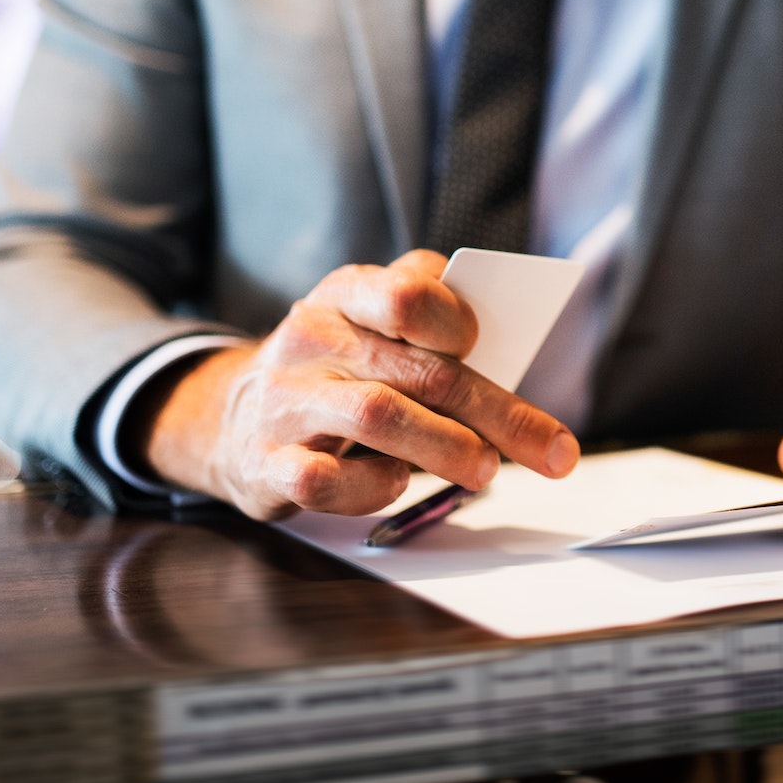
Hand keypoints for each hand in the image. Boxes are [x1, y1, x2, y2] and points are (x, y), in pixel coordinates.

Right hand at [139, 250, 579, 520]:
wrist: (231, 416)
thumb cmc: (336, 369)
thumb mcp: (371, 323)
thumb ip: (431, 319)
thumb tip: (509, 347)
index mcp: (346, 295)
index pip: (407, 294)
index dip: (457, 324)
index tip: (489, 350)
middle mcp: (313, 340)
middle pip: (419, 371)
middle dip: (497, 413)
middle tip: (551, 451)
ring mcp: (285, 402)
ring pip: (377, 418)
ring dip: (446, 448)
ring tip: (485, 472)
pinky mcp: (265, 464)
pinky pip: (324, 479)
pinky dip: (370, 488)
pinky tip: (395, 484)